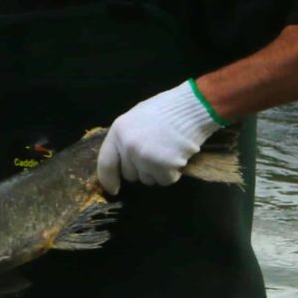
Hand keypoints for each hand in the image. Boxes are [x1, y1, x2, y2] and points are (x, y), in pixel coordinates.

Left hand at [97, 81, 219, 192]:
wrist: (191, 107)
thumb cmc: (165, 110)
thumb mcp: (136, 118)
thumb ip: (125, 139)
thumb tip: (122, 161)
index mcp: (118, 132)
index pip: (106, 164)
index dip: (108, 179)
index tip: (113, 190)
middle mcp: (128, 147)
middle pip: (129, 175)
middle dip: (141, 170)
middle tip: (156, 154)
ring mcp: (145, 158)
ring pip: (148, 180)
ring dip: (158, 172)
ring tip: (168, 151)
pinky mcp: (164, 166)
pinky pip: (165, 180)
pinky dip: (173, 173)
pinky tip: (178, 156)